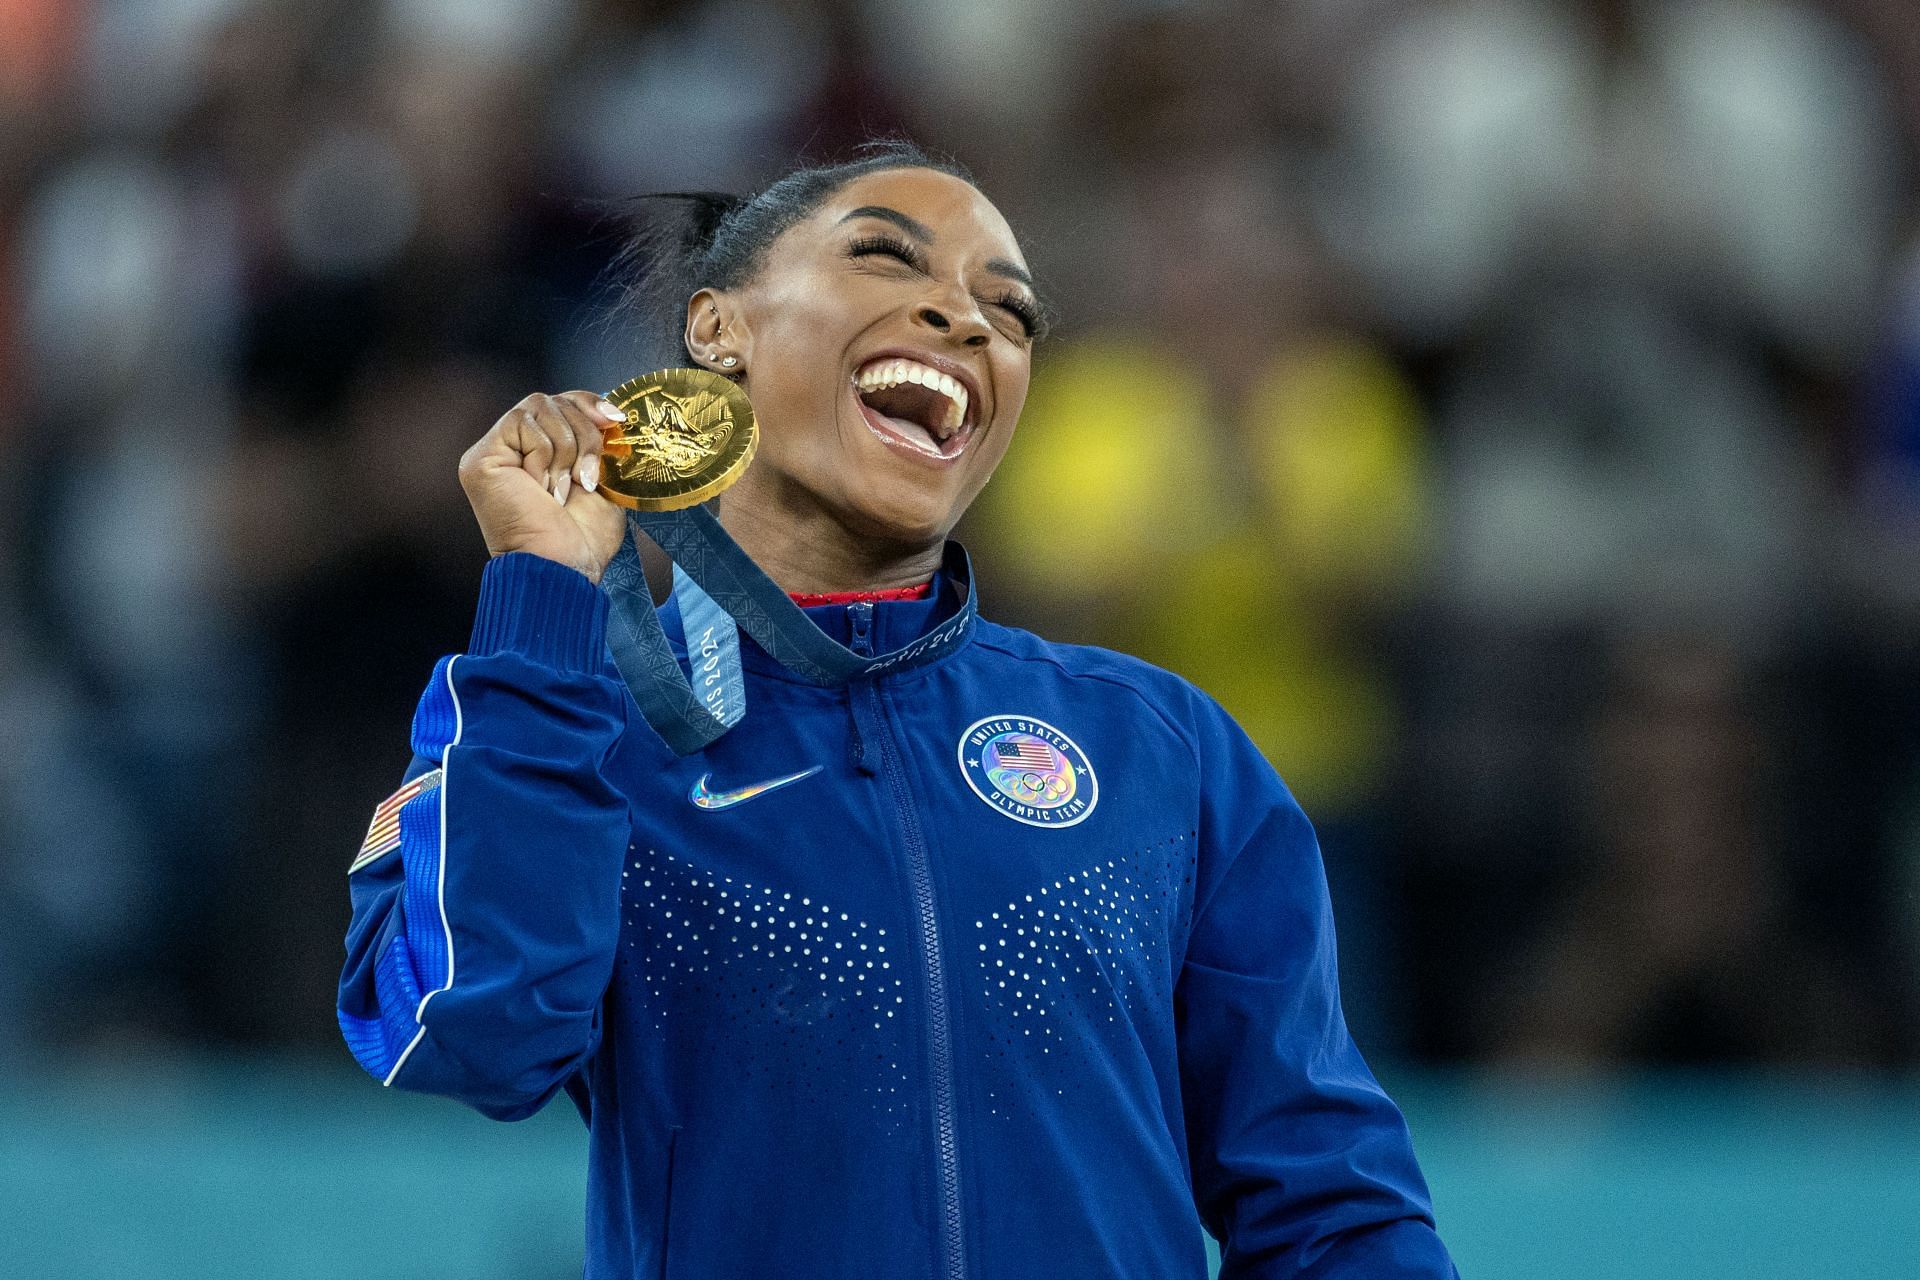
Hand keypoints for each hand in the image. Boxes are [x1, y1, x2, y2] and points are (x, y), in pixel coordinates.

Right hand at [458, 391, 628, 583]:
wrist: (563, 567)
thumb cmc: (583, 539)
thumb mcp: (601, 480)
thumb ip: (598, 443)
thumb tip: (613, 412)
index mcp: (539, 453)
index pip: (562, 402)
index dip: (590, 404)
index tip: (617, 421)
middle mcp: (513, 449)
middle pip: (555, 400)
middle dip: (585, 434)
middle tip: (588, 477)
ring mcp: (494, 452)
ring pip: (540, 406)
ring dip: (567, 450)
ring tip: (562, 490)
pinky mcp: (481, 458)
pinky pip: (522, 422)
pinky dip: (544, 455)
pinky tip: (541, 488)